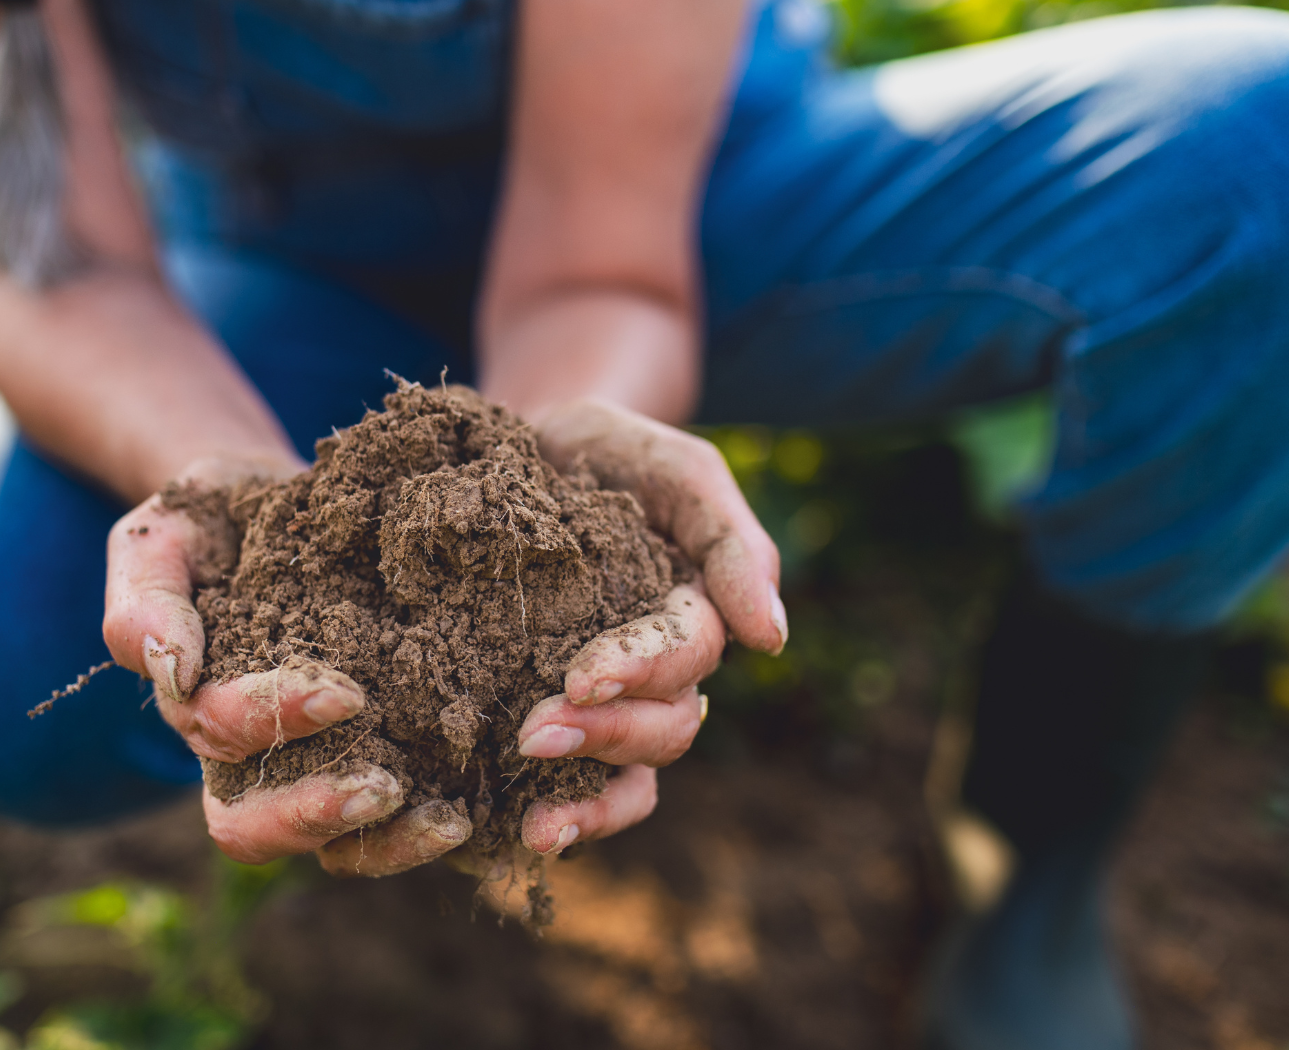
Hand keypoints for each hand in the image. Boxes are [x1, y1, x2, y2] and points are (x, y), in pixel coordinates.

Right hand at [102, 455, 473, 875]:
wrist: (280, 498)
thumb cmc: (213, 516)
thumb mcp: (162, 537)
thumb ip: (147, 598)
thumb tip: (168, 665)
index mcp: (193, 706)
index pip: (217, 735)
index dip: (271, 720)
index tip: (343, 692)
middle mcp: (247, 757)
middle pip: (252, 828)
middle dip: (314, 814)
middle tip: (385, 786)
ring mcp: (312, 767)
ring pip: (326, 848)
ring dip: (383, 842)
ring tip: (448, 820)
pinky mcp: (377, 757)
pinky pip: (390, 824)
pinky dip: (430, 828)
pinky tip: (479, 809)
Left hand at [509, 397, 784, 855]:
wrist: (515, 451)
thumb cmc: (603, 452)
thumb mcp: (669, 468)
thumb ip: (727, 539)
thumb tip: (773, 638)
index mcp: (695, 612)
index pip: (688, 654)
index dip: (642, 671)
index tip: (581, 675)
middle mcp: (663, 673)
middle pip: (666, 728)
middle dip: (606, 736)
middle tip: (533, 735)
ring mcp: (613, 705)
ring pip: (634, 777)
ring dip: (589, 800)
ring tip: (534, 821)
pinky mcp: (555, 722)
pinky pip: (578, 792)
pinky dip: (560, 818)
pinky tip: (518, 836)